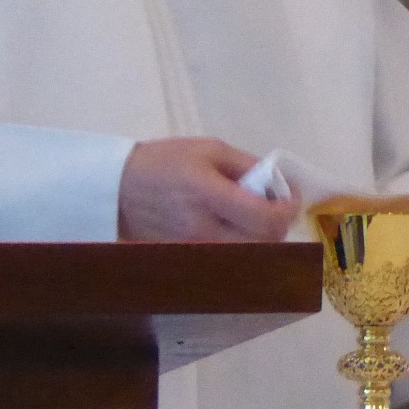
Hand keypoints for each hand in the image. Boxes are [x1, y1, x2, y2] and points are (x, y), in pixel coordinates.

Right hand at [117, 138, 300, 241]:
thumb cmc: (164, 162)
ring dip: (262, 236)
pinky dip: (243, 244)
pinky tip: (236, 225)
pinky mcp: (190, 259)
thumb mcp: (208, 149)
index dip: (288, 209)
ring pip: (249, 255)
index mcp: (207, 195)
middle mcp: (203, 229)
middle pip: (264, 243)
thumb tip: (277, 183)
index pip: (265, 218)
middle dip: (279, 224)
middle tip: (276, 205)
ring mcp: (195, 249)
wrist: (116, 189)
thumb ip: (247, 166)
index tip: (292, 196)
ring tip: (254, 214)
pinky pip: (231, 258)